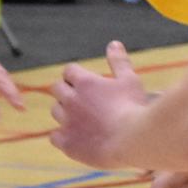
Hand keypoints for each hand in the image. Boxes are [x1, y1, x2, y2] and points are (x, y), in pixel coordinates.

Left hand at [49, 41, 148, 167]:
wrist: (132, 140)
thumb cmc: (133, 108)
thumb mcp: (129, 80)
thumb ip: (119, 62)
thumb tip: (114, 44)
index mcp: (85, 82)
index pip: (69, 71)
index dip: (75, 76)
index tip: (84, 83)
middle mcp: (71, 99)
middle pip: (56, 88)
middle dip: (66, 91)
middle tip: (81, 100)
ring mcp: (67, 121)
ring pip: (55, 110)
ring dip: (65, 112)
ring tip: (81, 119)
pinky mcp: (67, 143)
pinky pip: (54, 136)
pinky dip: (61, 136)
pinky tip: (75, 138)